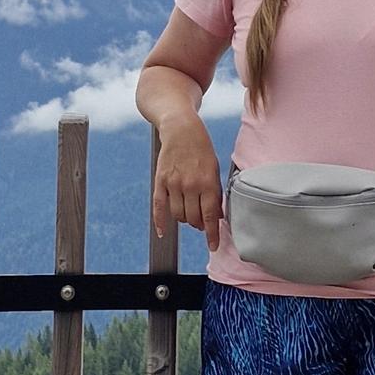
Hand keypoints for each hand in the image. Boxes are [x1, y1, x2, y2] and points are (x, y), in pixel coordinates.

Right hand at [152, 116, 222, 250]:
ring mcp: (173, 184)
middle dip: (199, 224)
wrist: (181, 129)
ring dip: (185, 219)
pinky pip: (159, 207)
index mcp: (207, 182)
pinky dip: (160, 222)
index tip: (213, 246)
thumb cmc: (202, 148)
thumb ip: (214, 192)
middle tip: (201, 220)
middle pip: (193, 219)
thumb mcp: (215, 169)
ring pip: (178, 215)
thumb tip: (215, 215)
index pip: (209, 216)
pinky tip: (163, 232)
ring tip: (189, 212)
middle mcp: (190, 185)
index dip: (212, 234)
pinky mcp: (160, 181)